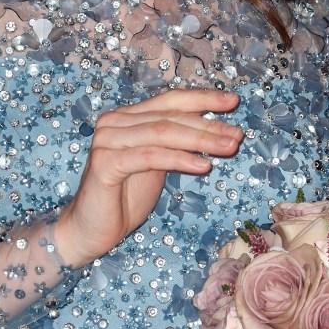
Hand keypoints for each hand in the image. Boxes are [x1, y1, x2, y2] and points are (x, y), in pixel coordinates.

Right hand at [55, 89, 240, 267]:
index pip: (169, 100)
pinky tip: (203, 166)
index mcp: (128, 116)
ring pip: (163, 133)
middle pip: (170, 116)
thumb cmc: (125, 198)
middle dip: (208, 124)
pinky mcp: (106, 163)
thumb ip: (175, 143)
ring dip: (201, 140)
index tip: (233, 101)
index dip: (202, 98)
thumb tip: (217, 128)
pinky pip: (150, 157)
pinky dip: (180, 159)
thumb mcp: (157, 164)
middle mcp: (115, 121)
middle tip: (238, 134)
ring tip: (229, 147)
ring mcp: (107, 140)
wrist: (90, 230)